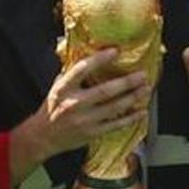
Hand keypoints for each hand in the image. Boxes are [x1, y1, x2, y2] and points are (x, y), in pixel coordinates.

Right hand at [18, 49, 150, 164]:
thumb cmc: (51, 108)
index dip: (100, 59)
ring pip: (114, 107)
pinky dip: (131, 118)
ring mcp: (84, 120)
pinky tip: (142, 112)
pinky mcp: (92, 133)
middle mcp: (74, 104)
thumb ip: (72, 73)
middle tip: (142, 75)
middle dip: (126, 82)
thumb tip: (89, 54)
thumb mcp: (57, 87)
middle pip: (105, 91)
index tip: (115, 51)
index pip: (82, 69)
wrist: (43, 137)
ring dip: (132, 97)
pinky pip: (115, 125)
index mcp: (64, 88)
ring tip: (146, 89)